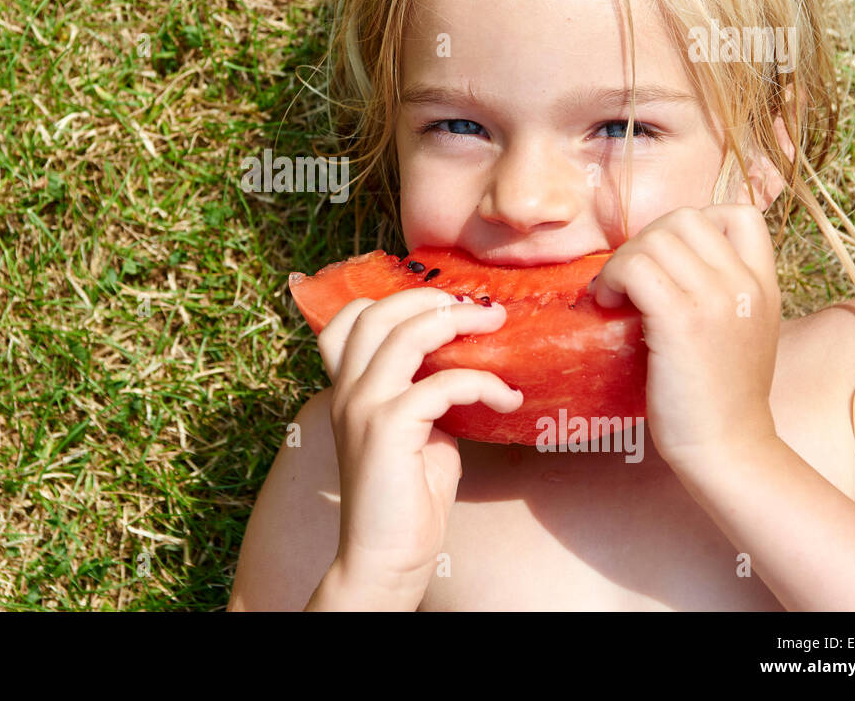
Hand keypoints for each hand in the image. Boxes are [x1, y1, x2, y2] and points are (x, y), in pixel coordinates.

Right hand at [316, 288, 521, 595]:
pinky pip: (441, 383)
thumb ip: (425, 394)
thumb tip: (465, 367)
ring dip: (457, 321)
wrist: (385, 557)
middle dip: (430, 297)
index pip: (347, 319)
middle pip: (376, 312)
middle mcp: (347, 391)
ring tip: (495, 324)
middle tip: (479, 306)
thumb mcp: (416, 432)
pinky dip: (481, 382)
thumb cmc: (406, 499)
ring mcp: (362, 407)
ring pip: (404, 334)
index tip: (441, 301)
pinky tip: (507, 397)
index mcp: (349, 389)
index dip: (391, 298)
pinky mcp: (387, 429)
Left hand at [588, 204, 780, 465]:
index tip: (668, 260)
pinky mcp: (682, 321)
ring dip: (622, 261)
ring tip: (614, 295)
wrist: (727, 449)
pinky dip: (612, 278)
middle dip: (644, 242)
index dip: (692, 224)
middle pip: (683, 219)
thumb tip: (663, 262)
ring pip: (654, 240)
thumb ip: (720, 292)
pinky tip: (607, 305)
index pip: (738, 214)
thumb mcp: (740, 331)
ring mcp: (717, 300)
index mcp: (764, 284)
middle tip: (628, 281)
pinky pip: (636, 268)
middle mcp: (745, 284)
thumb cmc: (719, 397)